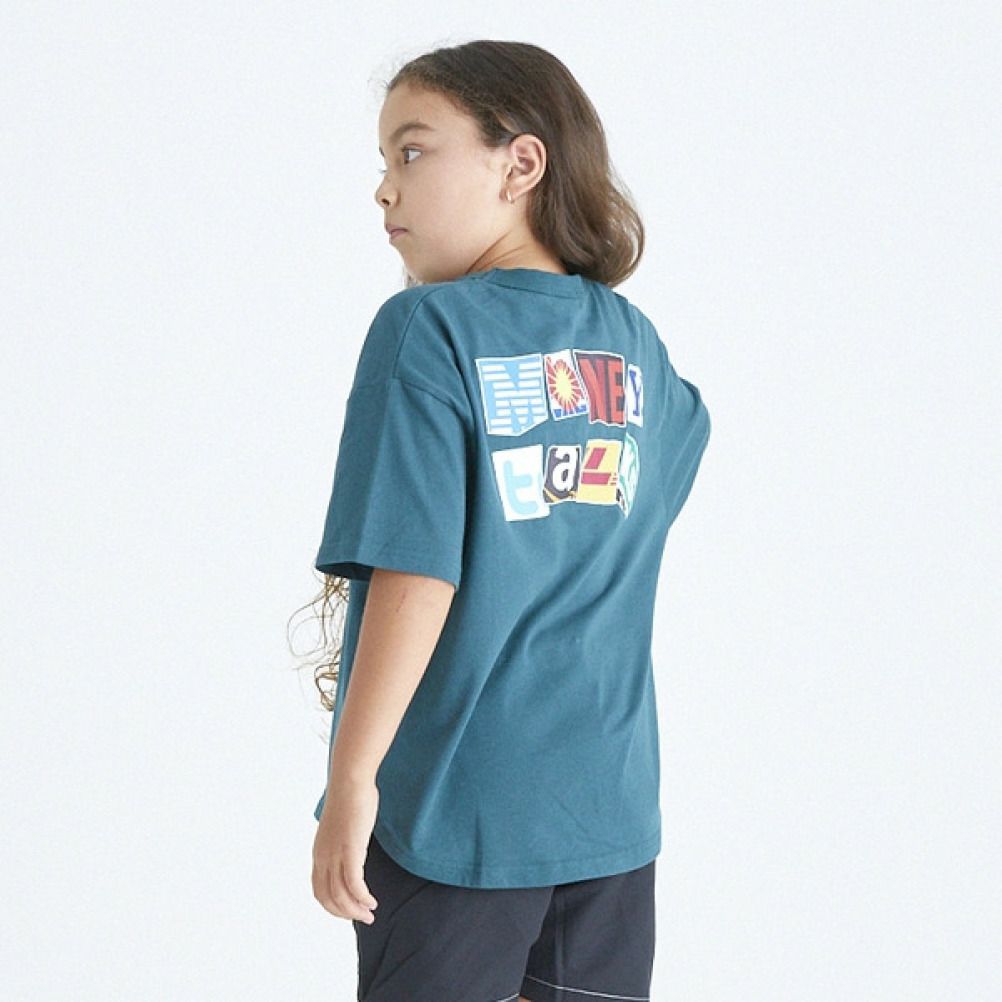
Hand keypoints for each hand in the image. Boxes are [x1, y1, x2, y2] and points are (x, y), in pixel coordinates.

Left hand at [312, 774, 379, 923]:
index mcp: (319, 853)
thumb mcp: (342, 826)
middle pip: (328, 898)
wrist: (350, 782)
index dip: (333, 906)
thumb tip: (352, 846)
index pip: (319, 891)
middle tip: (364, 918)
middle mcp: (323, 858)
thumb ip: (343, 840)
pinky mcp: (350, 852)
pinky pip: (354, 885)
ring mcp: (335, 856)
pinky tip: (372, 901)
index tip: (350, 910)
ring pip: (341, 896)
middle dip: (345, 913)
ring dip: (356, 909)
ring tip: (370, 913)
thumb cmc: (350, 798)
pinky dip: (363, 897)